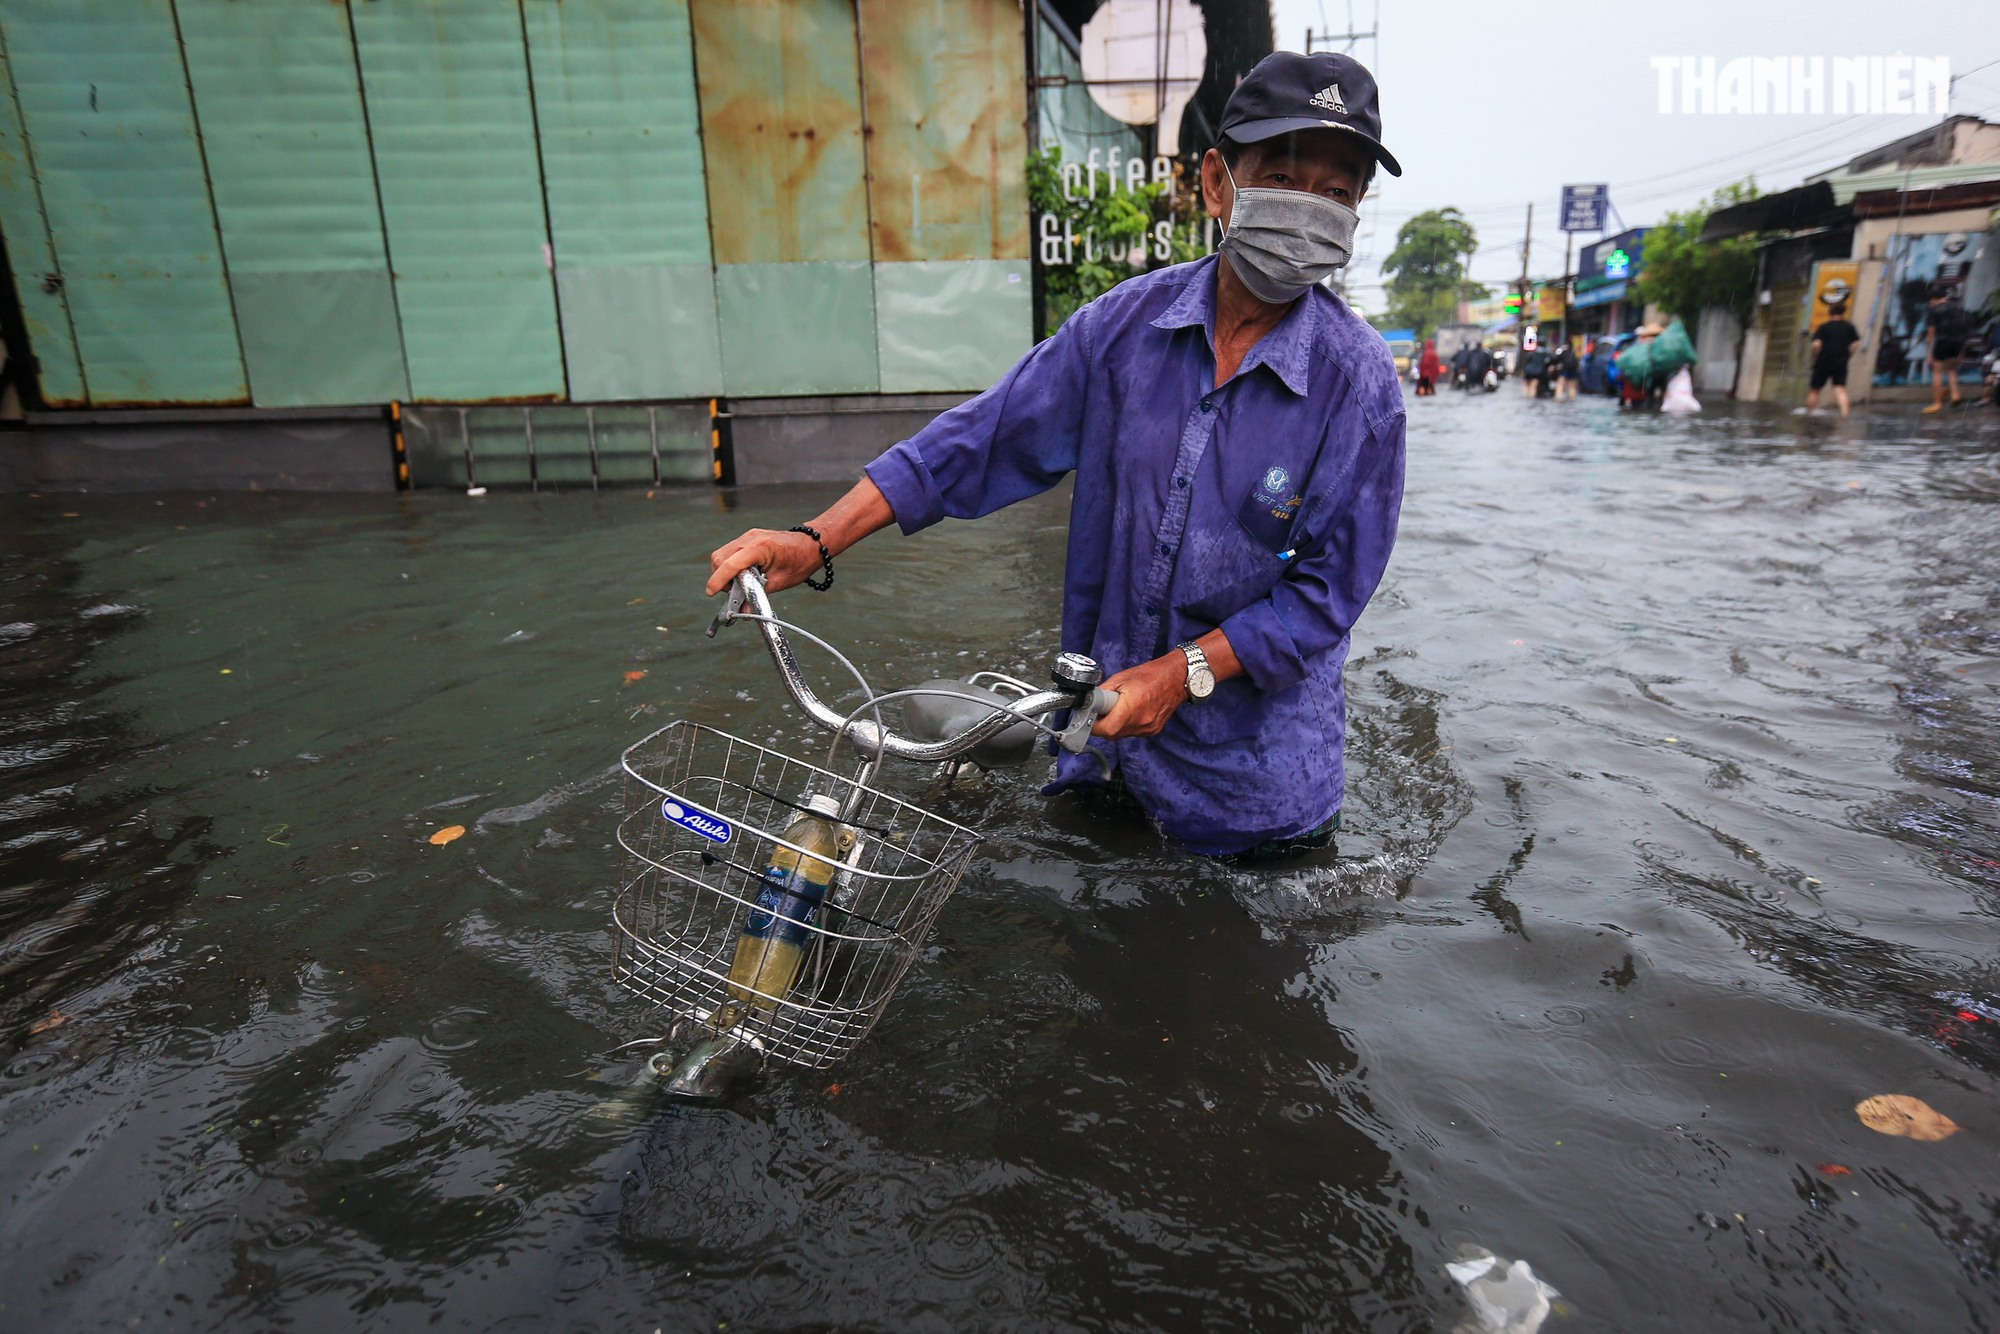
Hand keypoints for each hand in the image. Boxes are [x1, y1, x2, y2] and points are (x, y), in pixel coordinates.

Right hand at [706, 528, 824, 596]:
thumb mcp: (779, 583)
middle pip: (719, 558)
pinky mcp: (748, 538)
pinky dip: (731, 565)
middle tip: (735, 592)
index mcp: (760, 548)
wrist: (812, 544)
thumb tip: (742, 611)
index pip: (730, 564)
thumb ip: (757, 595)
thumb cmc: (800, 562)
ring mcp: (747, 536)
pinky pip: (730, 552)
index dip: (718, 580)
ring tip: (741, 584)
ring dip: (724, 572)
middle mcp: (750, 538)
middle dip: (720, 577)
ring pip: (722, 555)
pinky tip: (745, 575)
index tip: (712, 592)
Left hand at [1092, 653, 1187, 738]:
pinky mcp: (1152, 730)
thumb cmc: (1151, 675)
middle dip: (1103, 725)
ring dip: (1115, 725)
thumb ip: (1104, 691)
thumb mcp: (1121, 678)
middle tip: (1102, 712)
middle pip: (1112, 734)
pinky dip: (1127, 725)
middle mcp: (1141, 721)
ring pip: (1122, 735)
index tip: (1090, 718)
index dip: (1095, 725)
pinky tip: (1131, 713)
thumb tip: (1091, 700)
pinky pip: (1132, 732)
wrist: (1176, 679)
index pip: (1107, 729)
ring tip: (1119, 709)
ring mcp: (1148, 728)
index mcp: (1131, 706)